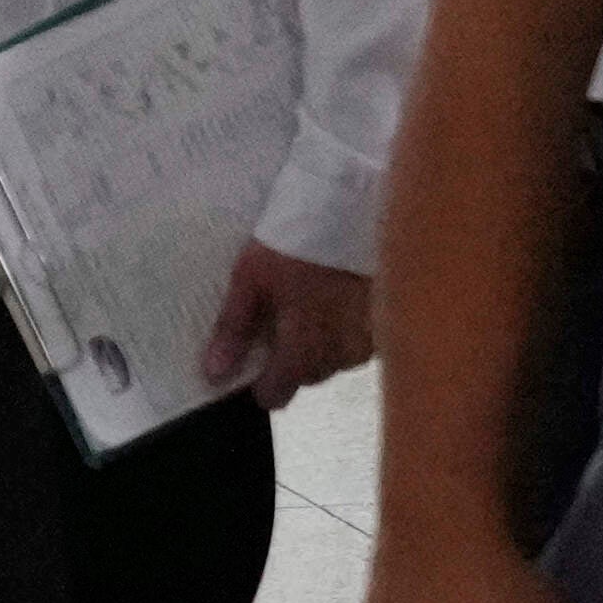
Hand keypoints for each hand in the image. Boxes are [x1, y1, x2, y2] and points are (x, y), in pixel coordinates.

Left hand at [198, 242, 379, 403]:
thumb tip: (214, 375)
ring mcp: (369, 341)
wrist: (362, 206)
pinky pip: (358, 338)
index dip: (258, 379)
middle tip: (283, 309)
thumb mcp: (252, 277)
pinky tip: (340, 291)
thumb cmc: (300, 241)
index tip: (253, 353)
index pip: (276, 395)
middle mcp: (340, 358)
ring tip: (314, 294)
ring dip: (322, 338)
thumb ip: (234, 328)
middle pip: (306, 374)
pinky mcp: (388, 321)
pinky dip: (347, 324)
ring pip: (334, 357)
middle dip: (292, 353)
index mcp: (304, 352)